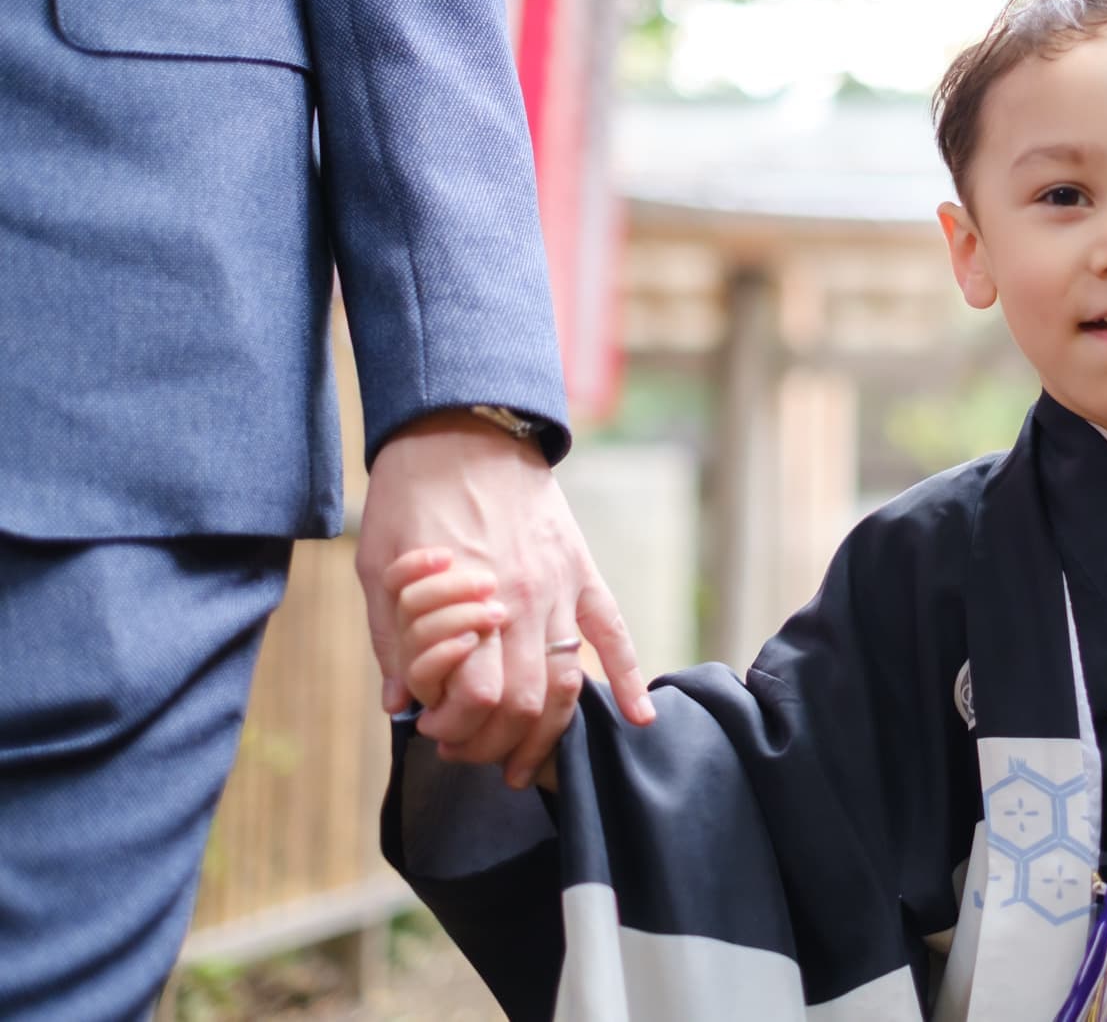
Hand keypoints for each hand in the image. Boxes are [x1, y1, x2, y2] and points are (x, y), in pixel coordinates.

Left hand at [357, 411, 654, 787]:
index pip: (478, 699)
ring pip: (570, 681)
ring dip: (551, 733)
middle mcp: (521, 604)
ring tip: (529, 765)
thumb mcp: (379, 570)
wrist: (461, 429)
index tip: (435, 732)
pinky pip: (613, 633)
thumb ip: (391, 640)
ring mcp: (558, 589)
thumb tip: (399, 702)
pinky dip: (628, 678)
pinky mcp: (581, 572)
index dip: (456, 729)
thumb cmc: (410, 498)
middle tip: (472, 754)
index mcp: (468, 604)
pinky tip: (639, 719)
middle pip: (529, 702)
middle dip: (499, 743)